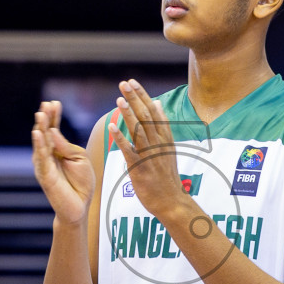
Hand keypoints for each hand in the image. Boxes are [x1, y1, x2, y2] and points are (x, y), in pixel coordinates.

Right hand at [31, 100, 93, 224]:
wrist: (80, 206)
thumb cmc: (81, 182)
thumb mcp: (79, 159)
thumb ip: (67, 146)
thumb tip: (53, 132)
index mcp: (57, 149)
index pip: (54, 129)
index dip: (54, 116)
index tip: (54, 102)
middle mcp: (48, 155)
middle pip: (45, 133)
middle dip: (46, 118)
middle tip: (46, 105)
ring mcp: (44, 164)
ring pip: (41, 143)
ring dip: (41, 128)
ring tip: (40, 114)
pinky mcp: (45, 175)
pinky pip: (41, 158)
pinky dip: (39, 145)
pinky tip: (38, 133)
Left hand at [113, 80, 187, 218]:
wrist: (172, 202)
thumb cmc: (167, 176)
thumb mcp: (168, 148)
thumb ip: (161, 126)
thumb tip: (157, 104)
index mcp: (165, 138)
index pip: (154, 111)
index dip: (142, 96)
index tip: (132, 82)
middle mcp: (159, 144)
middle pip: (146, 116)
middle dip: (135, 98)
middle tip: (124, 83)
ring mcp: (150, 156)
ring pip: (139, 131)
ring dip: (129, 114)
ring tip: (119, 98)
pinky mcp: (141, 168)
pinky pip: (130, 151)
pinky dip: (121, 138)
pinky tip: (112, 127)